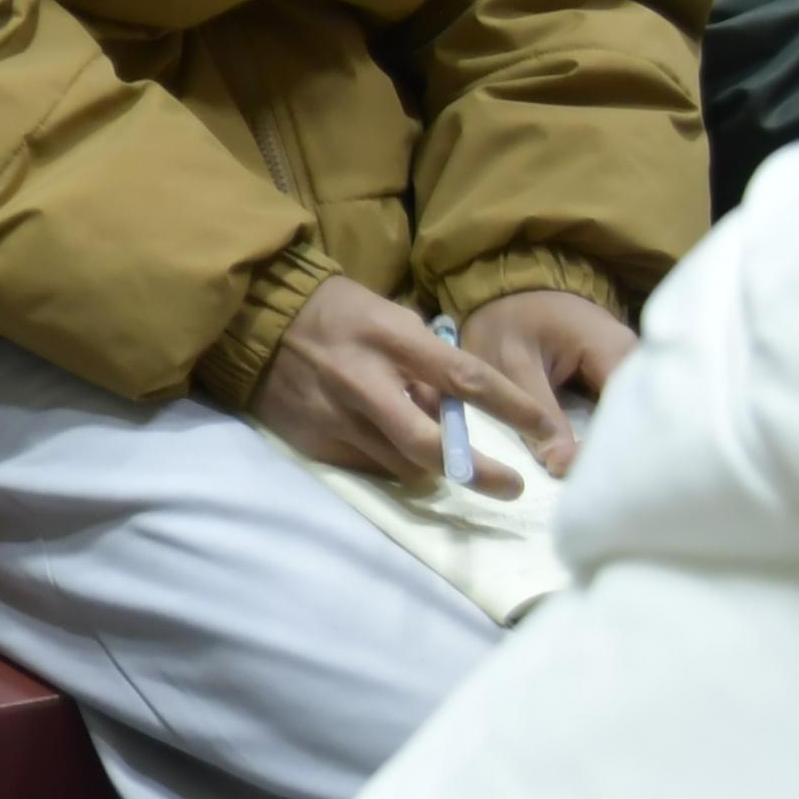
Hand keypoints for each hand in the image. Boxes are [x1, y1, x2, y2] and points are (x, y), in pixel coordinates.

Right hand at [249, 273, 540, 497]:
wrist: (254, 317)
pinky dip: (386, 459)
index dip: (512, 408)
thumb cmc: (338, 313)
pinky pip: (368, 465)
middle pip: (431, 446)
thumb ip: (425, 362)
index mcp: (390, 339)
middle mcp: (363, 381)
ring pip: (403, 465)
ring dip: (427, 464)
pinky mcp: (313, 440)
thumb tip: (453, 414)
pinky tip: (380, 439)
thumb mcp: (389, 316)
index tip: (544, 430)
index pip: (465, 379)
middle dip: (479, 473)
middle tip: (511, 486)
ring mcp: (335, 416)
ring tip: (429, 447)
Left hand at [458, 288, 633, 475]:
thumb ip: (536, 411)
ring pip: (637, 422)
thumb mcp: (511, 361)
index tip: (572, 475)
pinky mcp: (623, 383)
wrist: (511, 290)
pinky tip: (595, 466)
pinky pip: (625, 417)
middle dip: (620, 457)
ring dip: (617, 451)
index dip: (606, 450)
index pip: (627, 411)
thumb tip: (560, 466)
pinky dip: (610, 440)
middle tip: (590, 489)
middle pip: (643, 420)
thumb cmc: (509, 319)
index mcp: (615, 350)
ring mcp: (634, 372)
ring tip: (595, 485)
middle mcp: (638, 361)